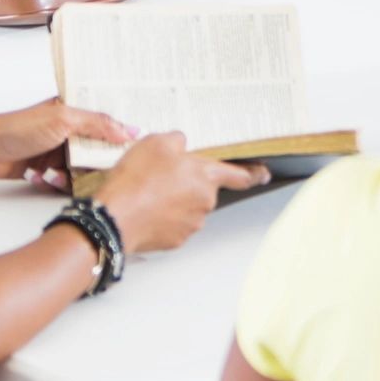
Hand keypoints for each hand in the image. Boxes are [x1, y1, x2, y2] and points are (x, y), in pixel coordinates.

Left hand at [0, 100, 136, 187]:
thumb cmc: (15, 127)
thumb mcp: (63, 120)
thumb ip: (98, 124)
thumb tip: (129, 130)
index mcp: (74, 112)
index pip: (107, 122)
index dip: (119, 133)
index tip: (133, 145)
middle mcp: (68, 131)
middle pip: (97, 150)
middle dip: (94, 162)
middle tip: (90, 167)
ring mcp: (57, 151)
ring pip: (81, 170)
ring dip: (71, 176)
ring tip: (55, 173)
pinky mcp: (46, 169)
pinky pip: (64, 182)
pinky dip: (55, 183)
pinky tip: (41, 177)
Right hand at [91, 133, 267, 255]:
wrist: (117, 217)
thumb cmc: (137, 180)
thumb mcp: (155, 143)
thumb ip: (175, 140)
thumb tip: (179, 144)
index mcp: (205, 175)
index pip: (238, 174)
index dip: (252, 173)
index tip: (262, 174)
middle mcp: (204, 201)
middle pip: (204, 189)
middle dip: (188, 183)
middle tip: (162, 177)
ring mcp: (192, 223)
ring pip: (188, 207)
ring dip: (174, 200)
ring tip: (148, 193)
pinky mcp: (177, 239)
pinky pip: (174, 224)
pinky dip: (163, 217)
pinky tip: (147, 209)